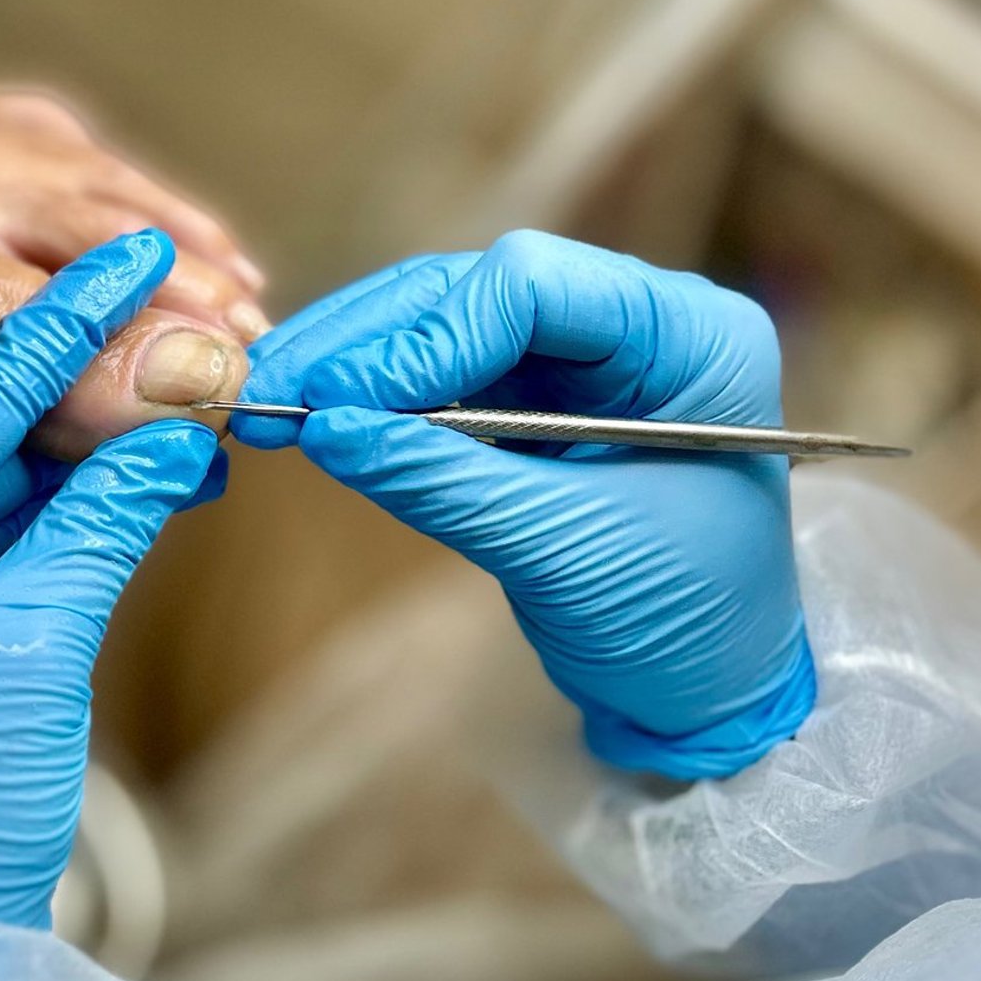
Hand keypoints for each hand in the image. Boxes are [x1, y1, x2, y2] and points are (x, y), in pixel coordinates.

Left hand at [0, 232, 222, 923]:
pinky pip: (5, 559)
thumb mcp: (36, 639)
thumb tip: (175, 421)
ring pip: (4, 501)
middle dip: (93, 400)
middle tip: (196, 347)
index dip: (61, 329)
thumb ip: (104, 514)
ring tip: (196, 422)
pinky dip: (77, 529)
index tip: (131, 253)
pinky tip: (154, 489)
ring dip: (98, 468)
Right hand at [236, 231, 814, 775]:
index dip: (427, 334)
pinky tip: (316, 416)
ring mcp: (583, 359)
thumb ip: (447, 481)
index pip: (534, 286)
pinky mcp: (537, 401)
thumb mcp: (567, 552)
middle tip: (274, 386)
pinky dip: (377, 397)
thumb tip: (326, 428)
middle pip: (478, 290)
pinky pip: (442, 377)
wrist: (708, 695)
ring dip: (357, 359)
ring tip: (272, 400)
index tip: (340, 396)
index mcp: (689, 336)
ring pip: (446, 323)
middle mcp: (637, 323)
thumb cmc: (680, 622)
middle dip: (372, 338)